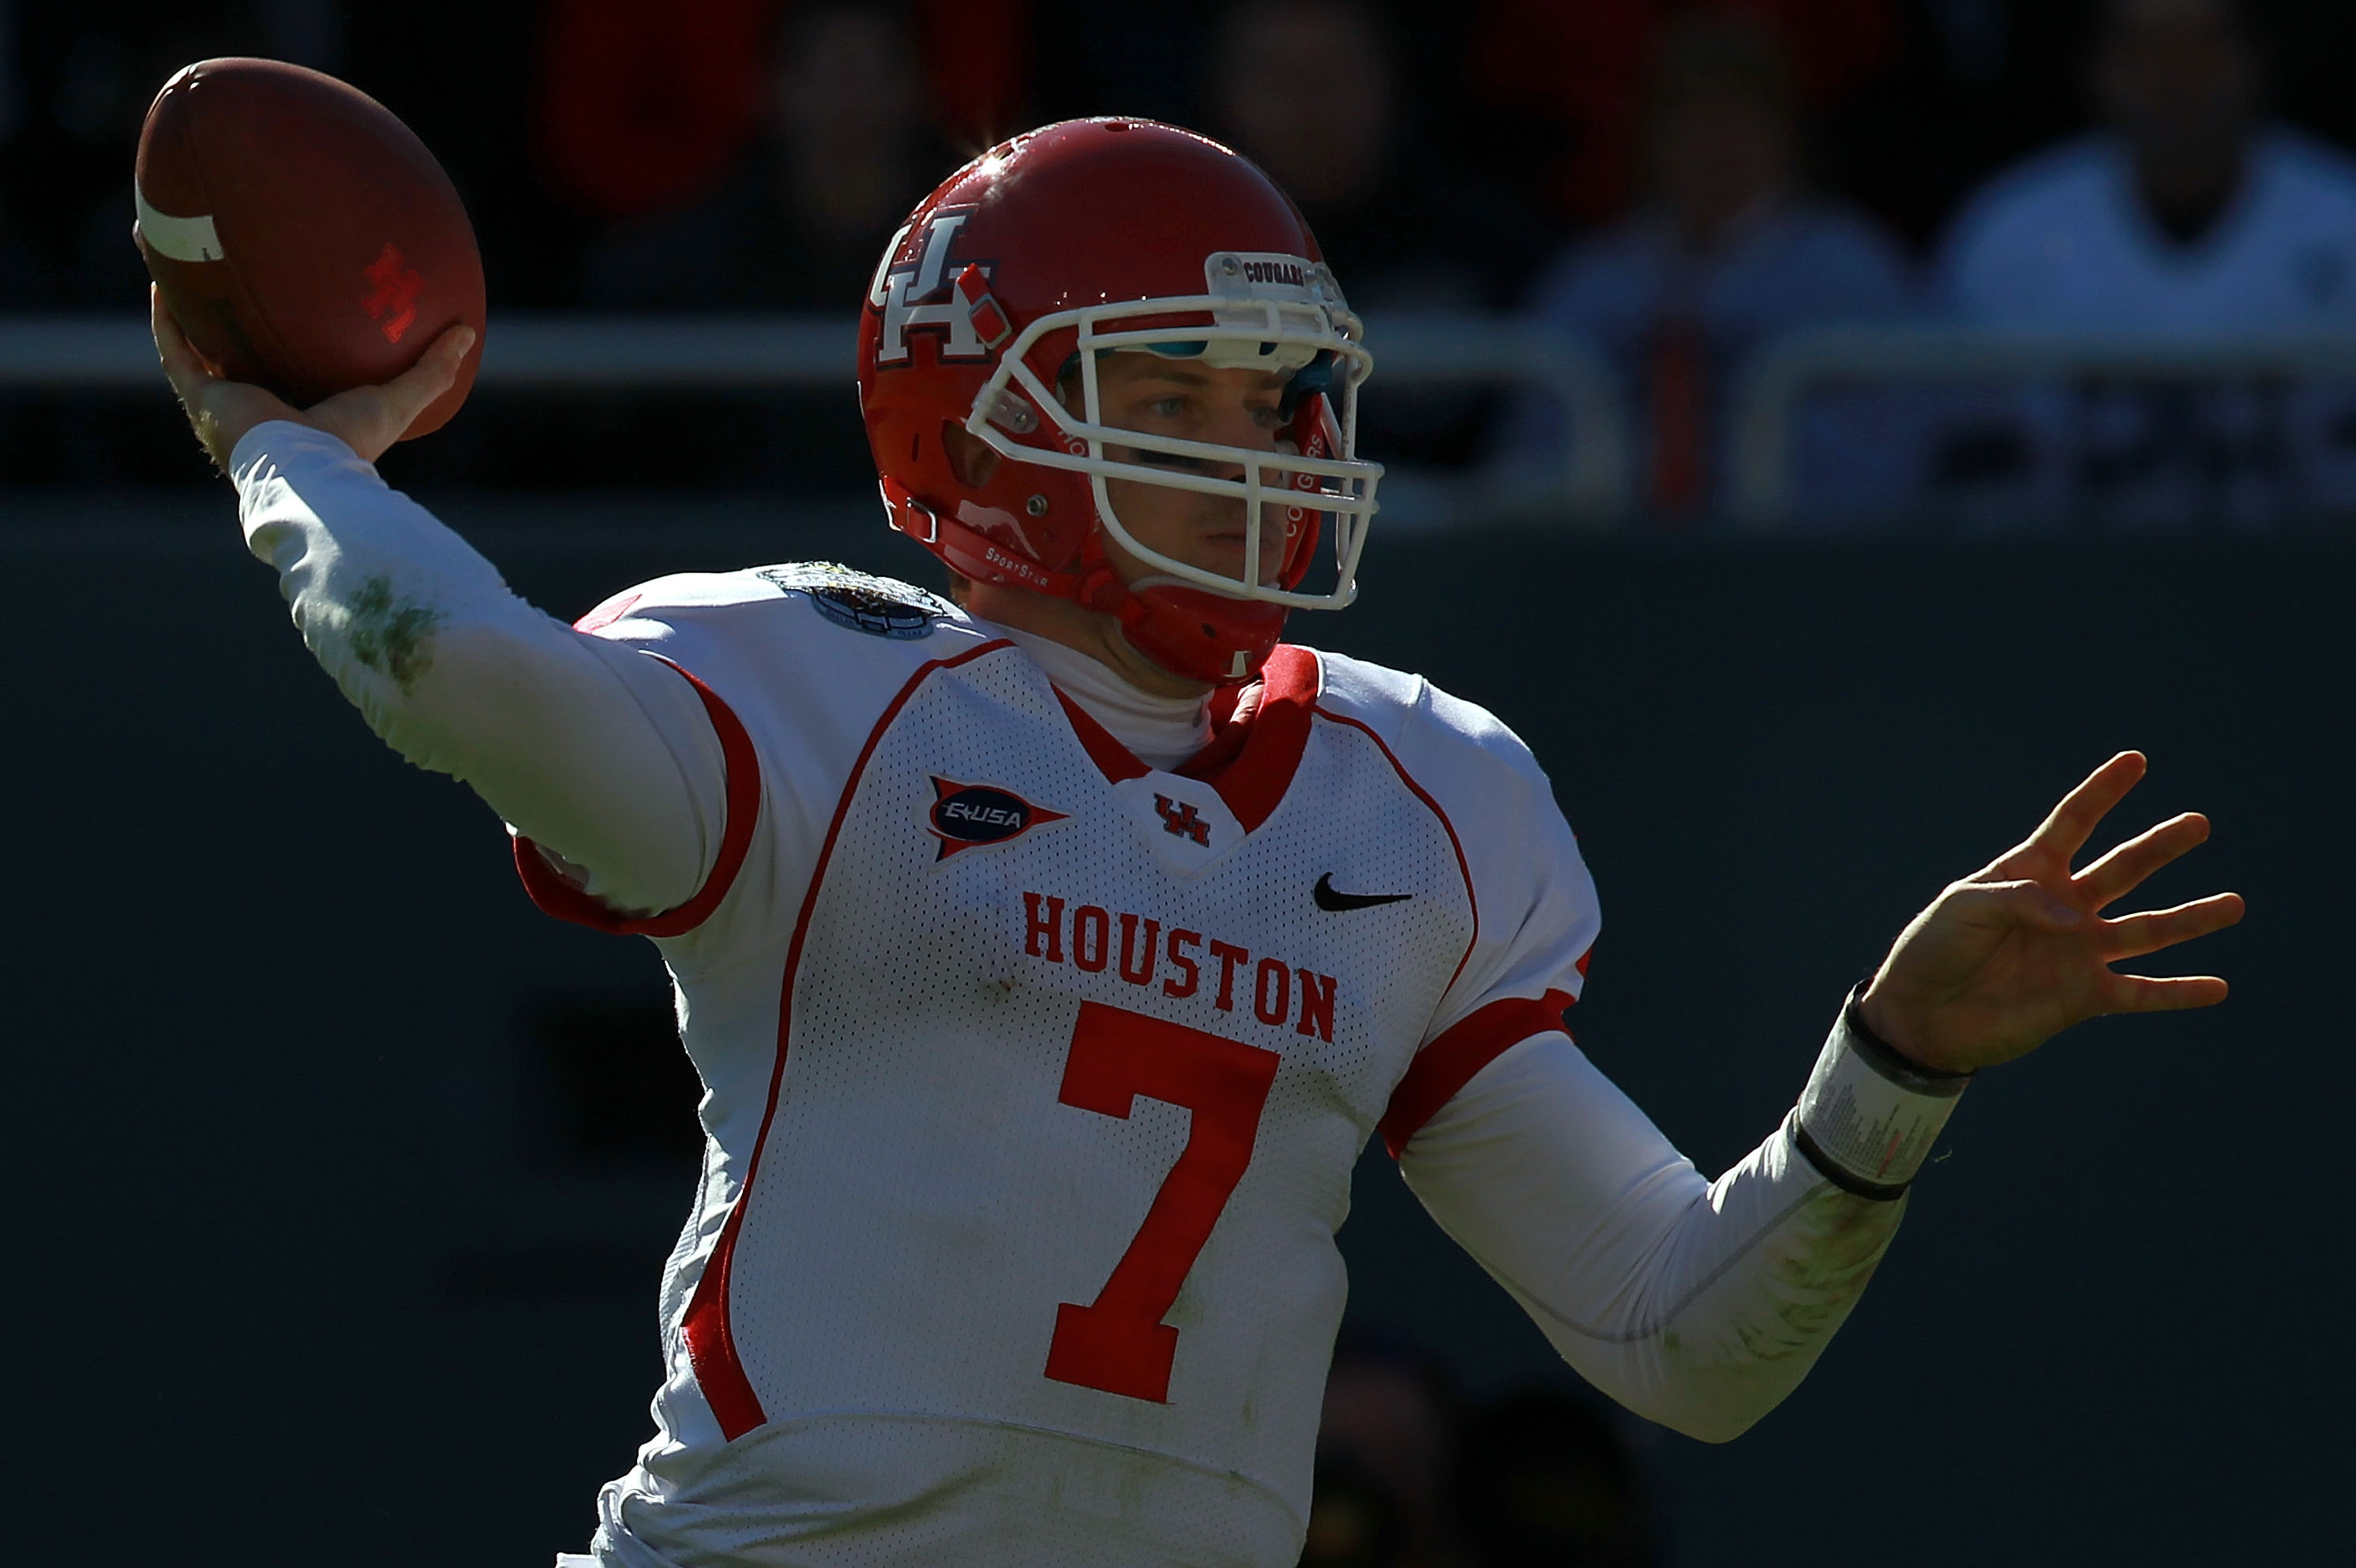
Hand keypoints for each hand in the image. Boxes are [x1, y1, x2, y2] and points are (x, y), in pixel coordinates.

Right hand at [151, 284, 474, 471]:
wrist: (312, 473)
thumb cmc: (355, 444)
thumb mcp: (399, 398)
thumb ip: (432, 369)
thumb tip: (467, 331)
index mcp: (293, 412)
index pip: (282, 370)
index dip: (276, 342)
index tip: (281, 306)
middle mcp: (252, 408)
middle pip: (232, 354)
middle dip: (223, 320)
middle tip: (221, 276)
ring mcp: (223, 404)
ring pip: (194, 346)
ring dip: (183, 308)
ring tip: (176, 264)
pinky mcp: (202, 398)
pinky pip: (175, 350)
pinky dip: (167, 318)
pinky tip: (163, 280)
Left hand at [1858, 752, 2242, 1073]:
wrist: (1922, 1013)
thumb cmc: (1934, 948)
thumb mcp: (1963, 907)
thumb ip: (2020, 900)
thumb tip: (2078, 921)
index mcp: (2031, 872)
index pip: (2073, 822)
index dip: (2103, 791)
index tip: (2135, 760)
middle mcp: (2065, 908)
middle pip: (2123, 868)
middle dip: (2160, 845)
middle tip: (2198, 823)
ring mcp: (2079, 952)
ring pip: (2147, 930)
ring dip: (2190, 918)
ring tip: (2234, 904)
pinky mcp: (2083, 997)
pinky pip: (2140, 993)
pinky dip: (2178, 993)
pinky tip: (2217, 988)